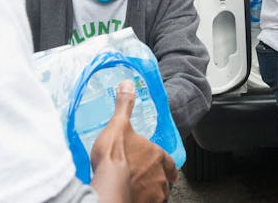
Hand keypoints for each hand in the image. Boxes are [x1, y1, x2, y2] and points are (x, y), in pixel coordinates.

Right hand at [90, 80, 177, 202]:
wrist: (108, 187)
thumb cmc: (114, 158)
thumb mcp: (119, 124)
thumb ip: (125, 105)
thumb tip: (128, 85)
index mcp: (158, 157)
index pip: (170, 163)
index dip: (165, 164)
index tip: (160, 165)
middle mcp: (160, 178)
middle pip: (165, 181)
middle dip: (156, 179)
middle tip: (143, 177)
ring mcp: (154, 196)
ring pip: (157, 195)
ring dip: (149, 192)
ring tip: (135, 189)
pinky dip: (140, 201)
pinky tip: (130, 197)